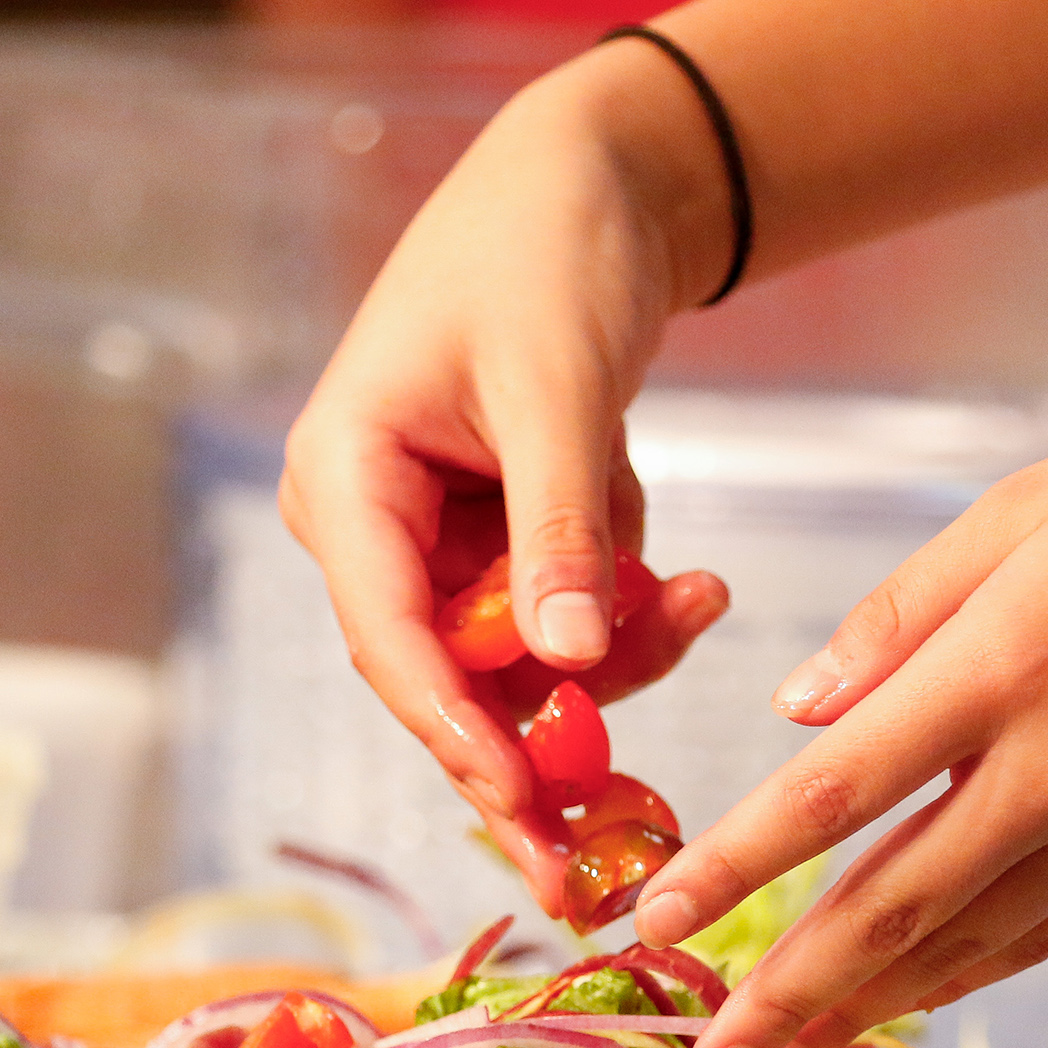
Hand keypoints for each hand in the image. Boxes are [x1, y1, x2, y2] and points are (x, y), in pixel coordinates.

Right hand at [279, 44, 735, 913]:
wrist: (596, 179)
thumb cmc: (547, 252)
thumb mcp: (556, 385)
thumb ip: (559, 529)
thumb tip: (567, 667)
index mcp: (344, 480)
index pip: (385, 634)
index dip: (451, 729)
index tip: (520, 800)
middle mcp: (374, 527)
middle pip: (444, 684)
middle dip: (531, 754)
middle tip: (596, 868)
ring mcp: (439, 543)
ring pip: (517, 668)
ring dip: (612, 665)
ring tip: (703, 599)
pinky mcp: (502, 546)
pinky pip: (564, 625)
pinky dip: (628, 617)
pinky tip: (693, 578)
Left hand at [636, 392, 1047, 1047]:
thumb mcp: (1028, 506)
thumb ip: (901, 616)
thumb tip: (797, 713)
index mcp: (1012, 664)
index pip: (839, 792)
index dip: (738, 867)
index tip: (653, 922)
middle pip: (896, 911)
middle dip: (788, 997)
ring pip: (971, 946)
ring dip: (866, 1013)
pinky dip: (964, 978)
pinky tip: (903, 1006)